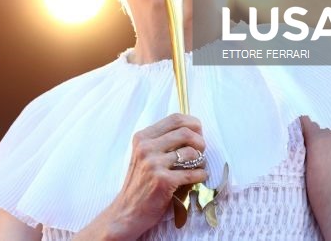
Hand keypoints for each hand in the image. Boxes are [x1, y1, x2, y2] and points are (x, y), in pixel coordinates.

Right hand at [105, 113, 206, 239]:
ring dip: (201, 160)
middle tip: (202, 150)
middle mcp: (146, 147)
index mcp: (142, 137)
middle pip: (185, 132)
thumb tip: (192, 131)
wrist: (128, 210)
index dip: (192, 123)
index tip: (199, 132)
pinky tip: (199, 177)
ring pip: (191, 153)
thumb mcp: (143, 155)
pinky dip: (201, 175)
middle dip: (200, 141)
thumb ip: (161, 142)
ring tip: (199, 166)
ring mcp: (153, 164)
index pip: (174, 118)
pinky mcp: (163, 181)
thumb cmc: (140, 182)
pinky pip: (192, 173)